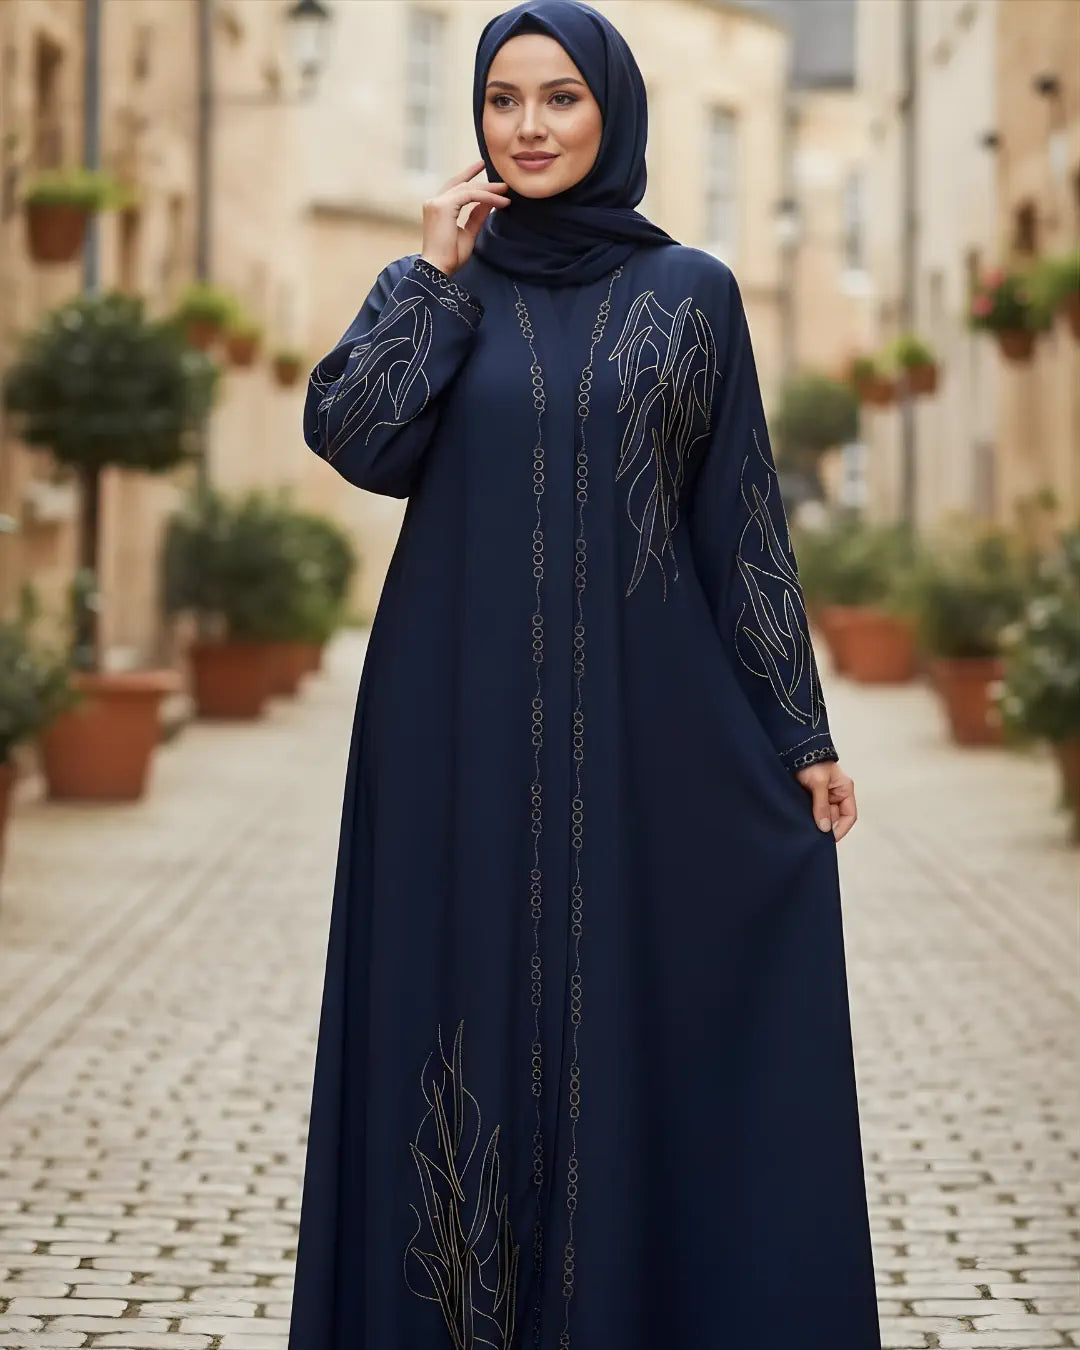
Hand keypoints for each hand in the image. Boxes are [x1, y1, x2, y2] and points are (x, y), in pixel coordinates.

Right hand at [420, 159, 509, 278]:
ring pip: (467, 189)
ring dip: (489, 190)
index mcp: (437, 208)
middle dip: (484, 182)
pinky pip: (469, 195)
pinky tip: (500, 201)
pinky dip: (486, 197)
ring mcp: (436, 203)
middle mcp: (434, 202)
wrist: (438, 269)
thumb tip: (488, 203)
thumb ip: (476, 216)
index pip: (454, 186)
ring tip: (505, 191)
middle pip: (462, 185)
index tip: (482, 167)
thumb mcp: (468, 233)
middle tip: (503, 183)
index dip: (468, 176)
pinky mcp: (442, 206)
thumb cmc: (450, 257)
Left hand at [794, 760, 856, 841]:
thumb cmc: (812, 762)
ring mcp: (823, 797)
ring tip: (807, 829)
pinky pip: (813, 812)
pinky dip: (809, 817)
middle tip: (815, 836)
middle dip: (826, 827)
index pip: (849, 816)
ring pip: (823, 816)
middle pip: (835, 818)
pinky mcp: (810, 797)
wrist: (794, 751)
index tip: (829, 839)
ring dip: (816, 822)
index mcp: (844, 790)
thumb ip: (821, 806)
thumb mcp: (819, 783)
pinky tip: (802, 822)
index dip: (841, 829)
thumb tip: (824, 828)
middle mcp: (836, 795)